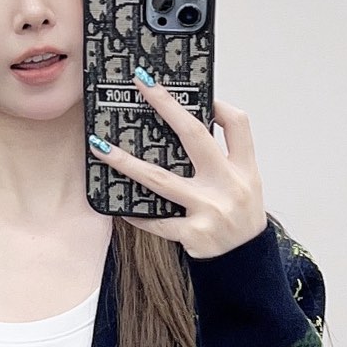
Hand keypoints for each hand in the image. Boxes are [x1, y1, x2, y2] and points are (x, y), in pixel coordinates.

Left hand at [88, 72, 265, 258]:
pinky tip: (118, 207)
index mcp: (244, 169)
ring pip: (160, 179)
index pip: (238, 124)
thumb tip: (195, 121)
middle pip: (195, 137)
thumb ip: (226, 155)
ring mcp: (210, 210)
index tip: (194, 90)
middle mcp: (229, 185)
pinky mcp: (193, 235)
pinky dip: (135, 214)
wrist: (245, 261)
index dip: (217, 104)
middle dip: (166, 106)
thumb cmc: (240, 216)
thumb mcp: (247, 183)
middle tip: (143, 84)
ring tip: (100, 147)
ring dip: (125, 162)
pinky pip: (156, 221)